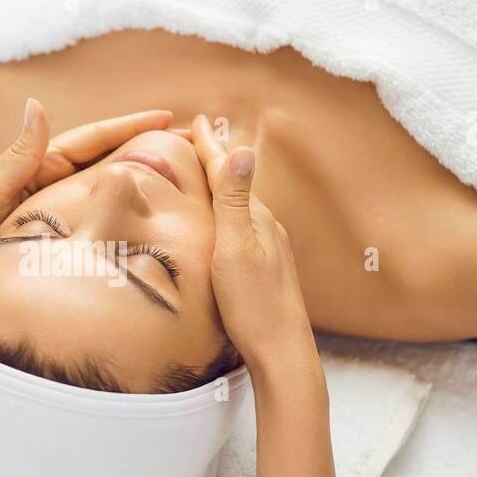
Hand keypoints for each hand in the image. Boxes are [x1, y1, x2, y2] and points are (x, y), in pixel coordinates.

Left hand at [0, 99, 173, 290]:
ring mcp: (54, 205)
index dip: (132, 127)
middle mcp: (50, 179)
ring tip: (182, 174)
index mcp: (39, 164)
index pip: (95, 138)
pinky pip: (97, 215)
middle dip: (148, 147)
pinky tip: (147, 218)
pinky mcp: (55, 233)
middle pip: (109, 157)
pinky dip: (122, 209)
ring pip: (107, 186)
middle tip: (193, 142)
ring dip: (141, 177)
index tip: (169, 119)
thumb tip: (37, 105)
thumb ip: (19, 155)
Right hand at [192, 114, 309, 369]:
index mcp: (256, 218)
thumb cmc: (254, 306)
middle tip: (194, 138)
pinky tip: (222, 224)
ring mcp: (269, 249)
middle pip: (234, 184)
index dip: (208, 147)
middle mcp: (266, 228)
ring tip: (205, 173)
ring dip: (220, 185)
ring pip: (239, 206)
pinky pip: (241, 227)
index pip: (227, 172)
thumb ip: (234, 201)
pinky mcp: (265, 269)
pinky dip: (225, 213)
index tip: (195, 121)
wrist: (282, 354)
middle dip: (213, 159)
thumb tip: (243, 148)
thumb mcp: (236, 249)